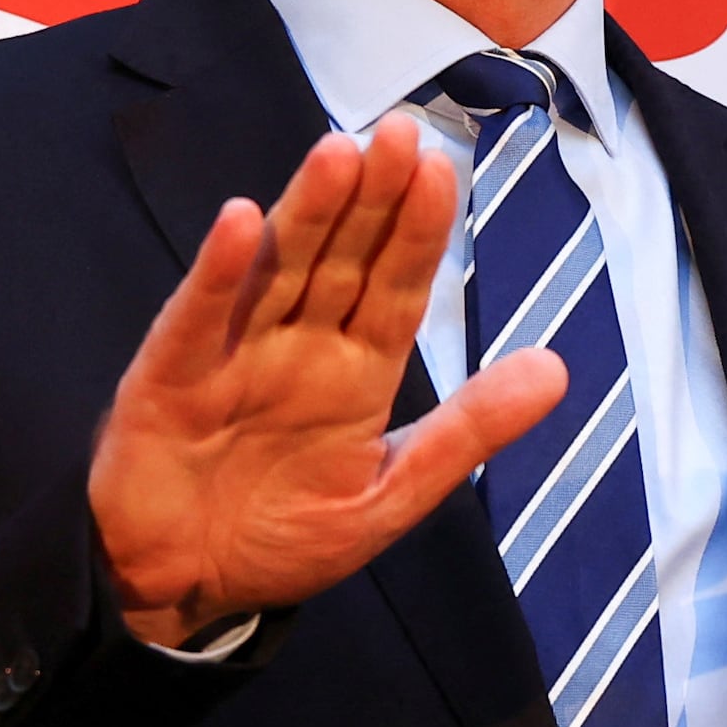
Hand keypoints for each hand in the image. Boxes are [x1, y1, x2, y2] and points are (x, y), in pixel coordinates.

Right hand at [86, 111, 563, 646]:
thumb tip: (558, 370)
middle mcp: (296, 348)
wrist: (182, 593)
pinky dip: (217, 272)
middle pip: (340, 260)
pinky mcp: (168, 379)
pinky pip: (196, 319)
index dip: (418, 230)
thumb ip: (467, 431)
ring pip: (277, 271)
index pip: (397, 286)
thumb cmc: (281, 542)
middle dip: (371, 199)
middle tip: (399, 133)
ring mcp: (231, 356)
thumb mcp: (389, 495)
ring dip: (306, 213)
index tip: (443, 169)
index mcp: (355, 373)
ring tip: (338, 154)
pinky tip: (241, 222)